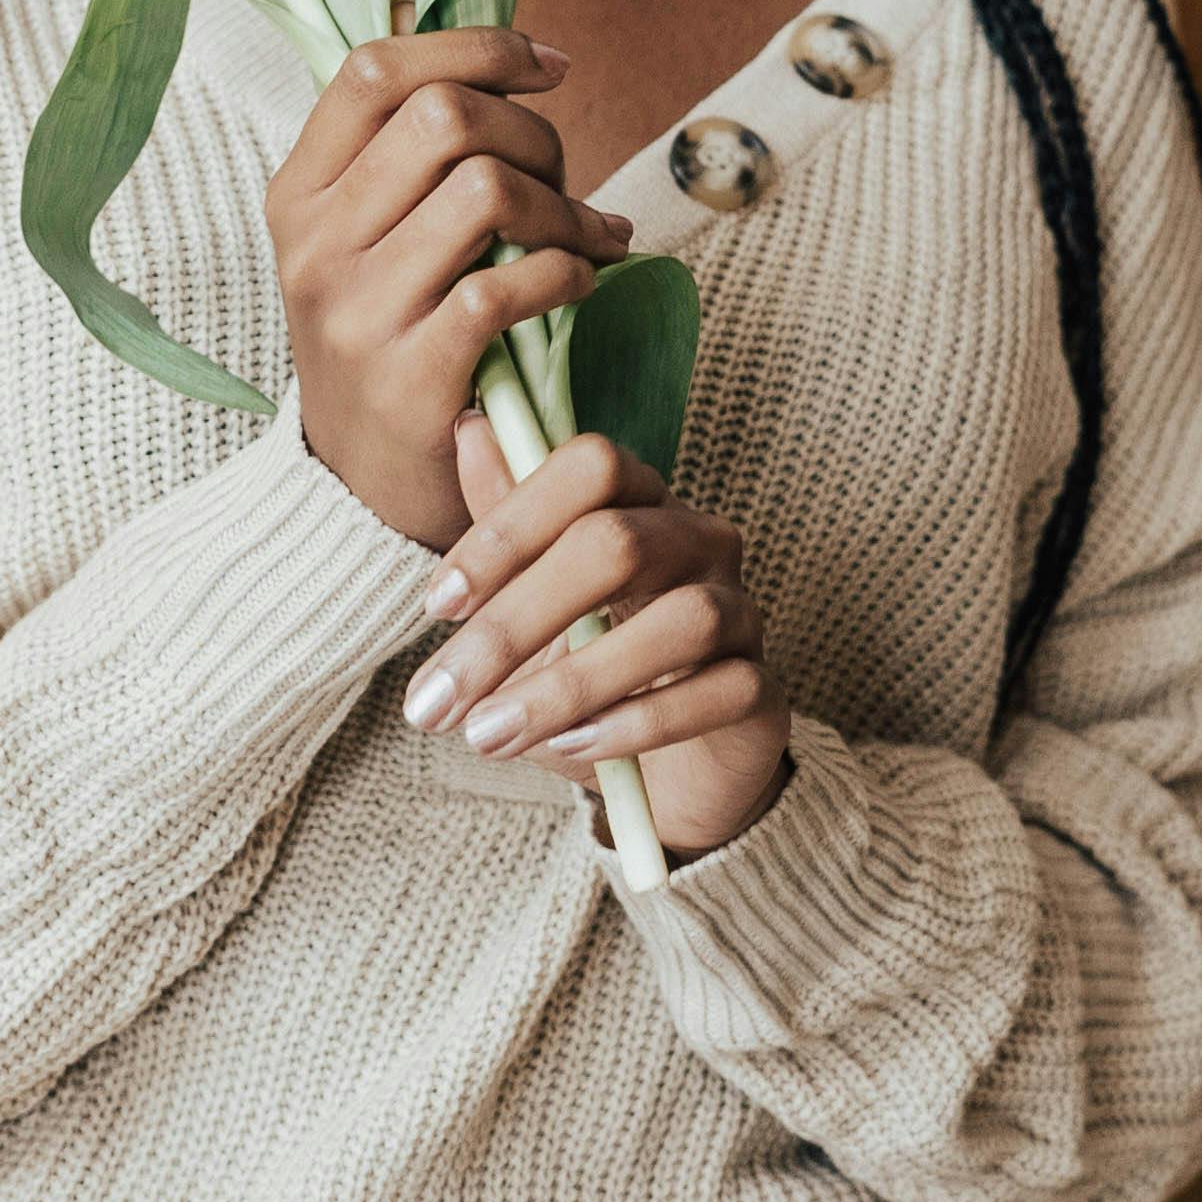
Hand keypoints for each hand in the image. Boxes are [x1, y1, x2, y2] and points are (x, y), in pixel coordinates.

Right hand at [266, 29, 635, 551]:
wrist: (362, 492)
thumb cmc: (390, 336)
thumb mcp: (363, 240)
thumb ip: (407, 155)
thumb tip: (507, 55)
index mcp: (297, 193)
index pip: (374, 69)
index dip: (474, 46)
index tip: (545, 67)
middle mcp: (314, 245)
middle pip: (443, 118)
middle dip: (532, 134)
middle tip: (563, 178)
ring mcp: (356, 313)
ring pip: (484, 190)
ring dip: (562, 206)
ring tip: (586, 236)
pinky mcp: (410, 379)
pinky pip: (508, 285)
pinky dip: (567, 271)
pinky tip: (580, 282)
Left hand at [404, 409, 793, 864]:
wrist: (666, 775)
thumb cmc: (590, 675)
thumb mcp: (531, 608)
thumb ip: (506, 528)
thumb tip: (469, 426)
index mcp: (640, 500)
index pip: (589, 467)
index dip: (510, 526)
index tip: (438, 605)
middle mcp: (699, 540)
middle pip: (617, 544)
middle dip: (514, 623)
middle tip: (437, 699)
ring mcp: (740, 612)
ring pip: (678, 621)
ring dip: (570, 683)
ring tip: (491, 733)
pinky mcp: (763, 691)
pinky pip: (719, 692)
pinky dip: (639, 723)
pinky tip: (573, 748)